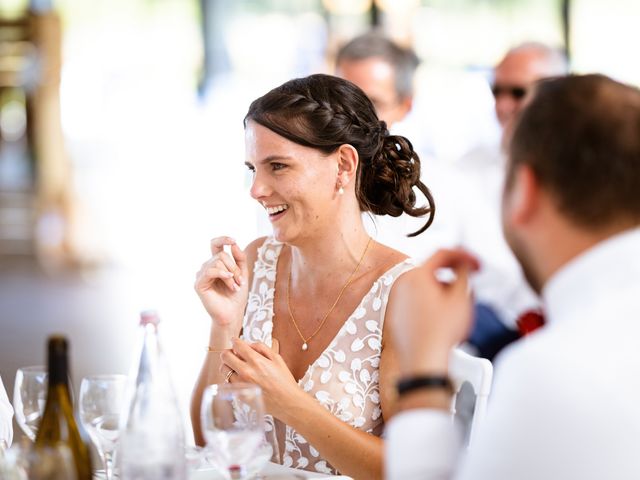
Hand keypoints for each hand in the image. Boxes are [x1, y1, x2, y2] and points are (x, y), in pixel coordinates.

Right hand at [194, 237, 247, 331]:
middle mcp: (207, 267)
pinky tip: (230, 280)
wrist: (233, 314)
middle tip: (241, 282)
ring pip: (217, 262)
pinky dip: (223, 274)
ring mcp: (201, 275)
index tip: (233, 240)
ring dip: (231, 274)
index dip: (223, 239)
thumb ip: (239, 258)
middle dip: (235, 267)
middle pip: (221, 255)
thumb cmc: (236, 296)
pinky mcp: (199, 284)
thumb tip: (234, 244)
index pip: (215, 245)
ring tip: (235, 286)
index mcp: (216, 264)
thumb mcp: (242, 273)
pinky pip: (210, 271)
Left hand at [221, 338, 306, 419]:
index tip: (235, 341)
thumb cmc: (284, 381)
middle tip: (235, 354)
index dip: (234, 340)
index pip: (237, 345)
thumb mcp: (277, 358)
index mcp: (256, 361)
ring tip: (238, 367)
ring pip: (224, 369)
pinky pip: (228, 382)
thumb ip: (261, 347)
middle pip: (225, 356)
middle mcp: (246, 372)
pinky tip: (242, 379)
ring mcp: (241, 384)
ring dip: (229, 366)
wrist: (288, 403)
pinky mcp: (239, 395)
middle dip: (229, 352)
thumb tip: (248, 344)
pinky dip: (232, 378)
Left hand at [390, 248, 479, 374]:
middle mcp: (403, 284)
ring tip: (460, 308)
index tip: (476, 263)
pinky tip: (445, 320)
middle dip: (455, 275)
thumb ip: (464, 273)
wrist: (423, 362)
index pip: (443, 254)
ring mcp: (398, 300)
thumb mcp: (461, 298)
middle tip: (471, 283)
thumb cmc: (441, 332)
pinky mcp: (398, 316)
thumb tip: (464, 264)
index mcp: (417, 276)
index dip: (464, 255)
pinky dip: (433, 305)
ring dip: (445, 292)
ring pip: (426, 288)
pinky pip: (418, 302)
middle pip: (433, 271)